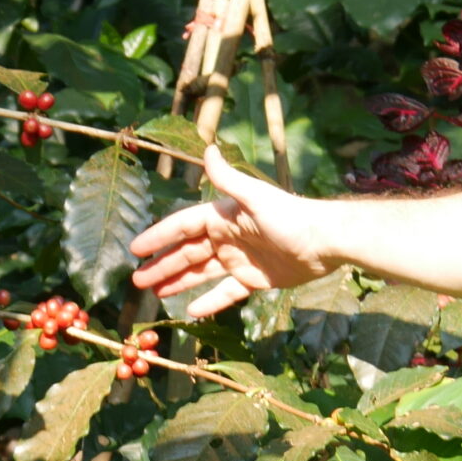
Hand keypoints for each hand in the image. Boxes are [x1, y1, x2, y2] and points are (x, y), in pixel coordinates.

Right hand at [128, 141, 334, 317]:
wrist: (326, 242)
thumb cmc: (291, 218)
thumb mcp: (256, 198)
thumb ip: (230, 179)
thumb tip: (208, 148)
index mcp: (223, 216)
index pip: (182, 225)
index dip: (159, 236)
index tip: (135, 248)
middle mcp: (227, 237)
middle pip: (187, 252)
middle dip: (161, 265)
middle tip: (137, 280)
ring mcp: (239, 260)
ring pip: (201, 273)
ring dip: (177, 282)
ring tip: (154, 293)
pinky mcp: (254, 280)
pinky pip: (225, 292)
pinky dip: (209, 301)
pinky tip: (191, 312)